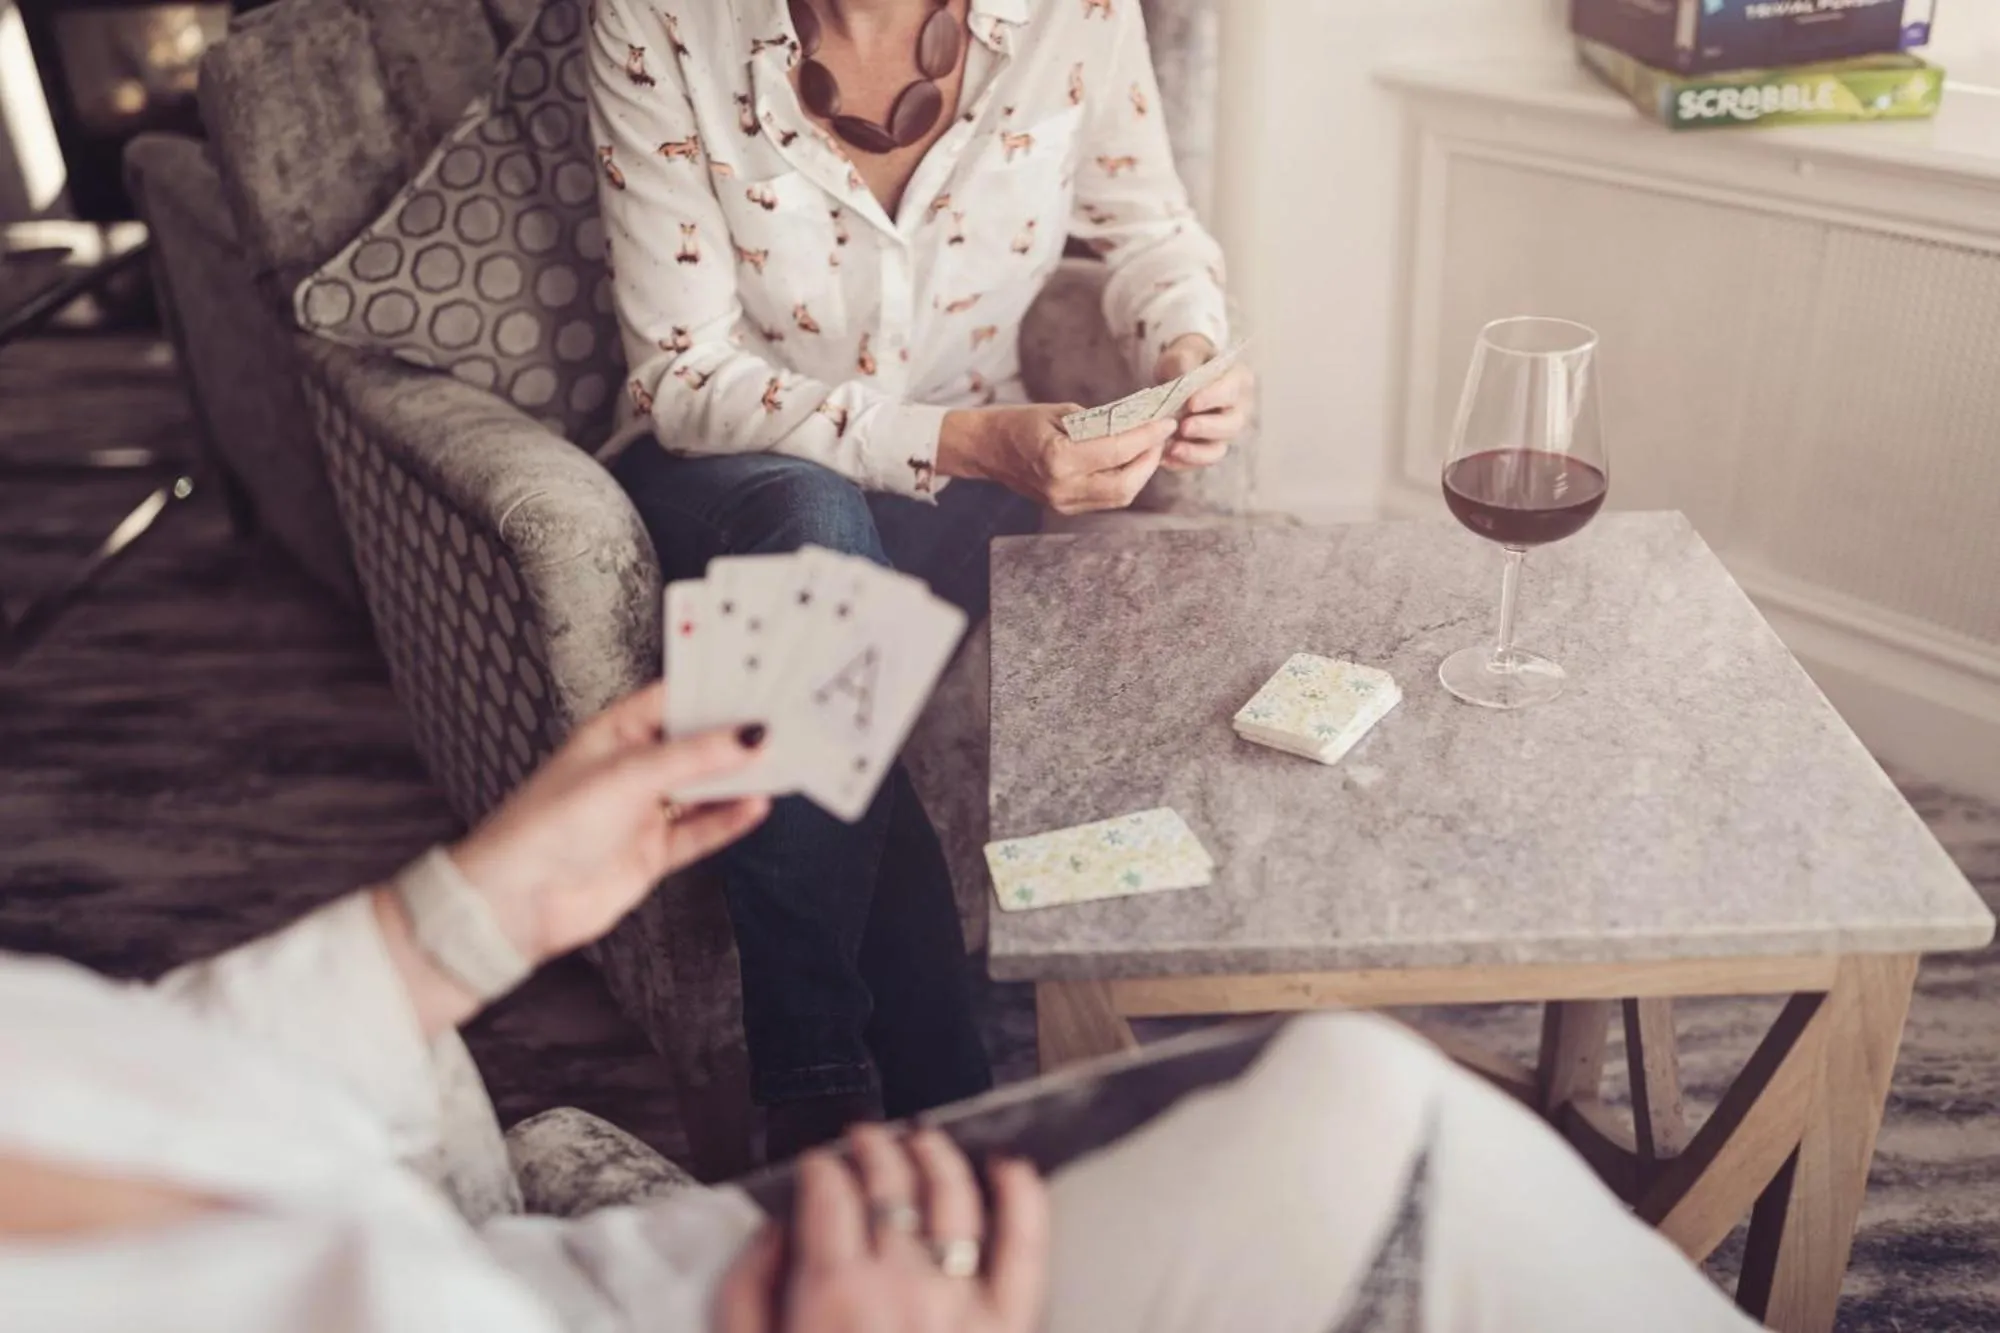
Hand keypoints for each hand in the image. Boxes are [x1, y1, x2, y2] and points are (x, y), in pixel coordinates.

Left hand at [447, 681, 769, 964]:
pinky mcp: (653, 852)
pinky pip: (700, 831)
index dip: (712, 690)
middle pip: (694, 745)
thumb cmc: (550, 826)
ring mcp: (643, 812)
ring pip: (703, 789)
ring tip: (781, 763)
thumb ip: (694, 757)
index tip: (756, 681)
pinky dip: (729, 820)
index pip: (672, 700)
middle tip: (781, 722)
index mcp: (614, 734)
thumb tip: (749, 737)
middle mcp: (631, 769)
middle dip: (734, 736)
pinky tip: (756, 806)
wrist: (520, 903)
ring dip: (738, 779)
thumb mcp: (628, 775)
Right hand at [716, 1126, 1048, 1332]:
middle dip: (870, 1148)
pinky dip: (1023, 1196)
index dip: (820, 1166)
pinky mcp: (1008, 1327)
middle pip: (889, 1181)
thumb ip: (747, 1295)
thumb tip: (769, 1234)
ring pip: (954, 1194)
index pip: (829, 1191)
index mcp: (832, 1296)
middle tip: (862, 1142)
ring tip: (922, 1140)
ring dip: (935, 1154)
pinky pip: (1025, 1245)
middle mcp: (900, 1288)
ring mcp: (961, 1304)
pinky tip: (1011, 1168)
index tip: (816, 1167)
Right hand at [938, 404, 1174, 515]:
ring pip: (1119, 496)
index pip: (1117, 450)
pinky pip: (1106, 498)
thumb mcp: (1062, 412)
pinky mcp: (1066, 507)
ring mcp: (1063, 503)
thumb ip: (1100, 422)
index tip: (1166, 422)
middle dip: (1149, 460)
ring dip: (1140, 473)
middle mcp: (1062, 487)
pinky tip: (1130, 461)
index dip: (1147, 436)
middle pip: (1125, 485)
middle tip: (1160, 437)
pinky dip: (1124, 480)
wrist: (988, 448)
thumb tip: (1139, 423)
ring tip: (1149, 448)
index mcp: (1057, 459)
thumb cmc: (1021, 422)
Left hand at [1152, 334, 1254, 472]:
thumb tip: (1183, 376)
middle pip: (1231, 425)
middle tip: (1184, 427)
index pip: (1231, 391)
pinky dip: (1182, 464)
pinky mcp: (1208, 448)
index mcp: (1239, 380)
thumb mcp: (1184, 352)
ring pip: (1218, 450)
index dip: (1213, 398)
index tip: (1191, 403)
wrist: (1179, 375)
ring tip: (1172, 449)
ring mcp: (1224, 433)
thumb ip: (1185, 361)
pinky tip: (1164, 460)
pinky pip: (1199, 462)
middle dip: (1206, 428)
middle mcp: (1238, 409)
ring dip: (1195, 453)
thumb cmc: (1187, 360)